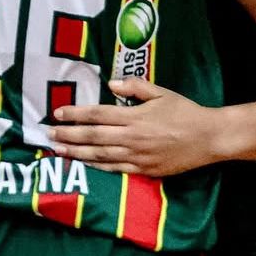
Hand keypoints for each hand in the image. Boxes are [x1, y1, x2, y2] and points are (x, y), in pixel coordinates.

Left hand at [48, 77, 221, 176]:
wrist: (208, 138)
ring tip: (58, 149)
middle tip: (48, 134)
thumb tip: (111, 85)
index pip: (98, 115)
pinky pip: (114, 169)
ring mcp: (137, 156)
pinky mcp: (143, 170)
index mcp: (135, 117)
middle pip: (93, 136)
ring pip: (99, 155)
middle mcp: (132, 137)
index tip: (58, 113)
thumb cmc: (184, 112)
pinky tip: (84, 163)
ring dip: (76, 152)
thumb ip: (135, 87)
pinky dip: (97, 166)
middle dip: (68, 135)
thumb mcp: (162, 92)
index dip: (76, 114)